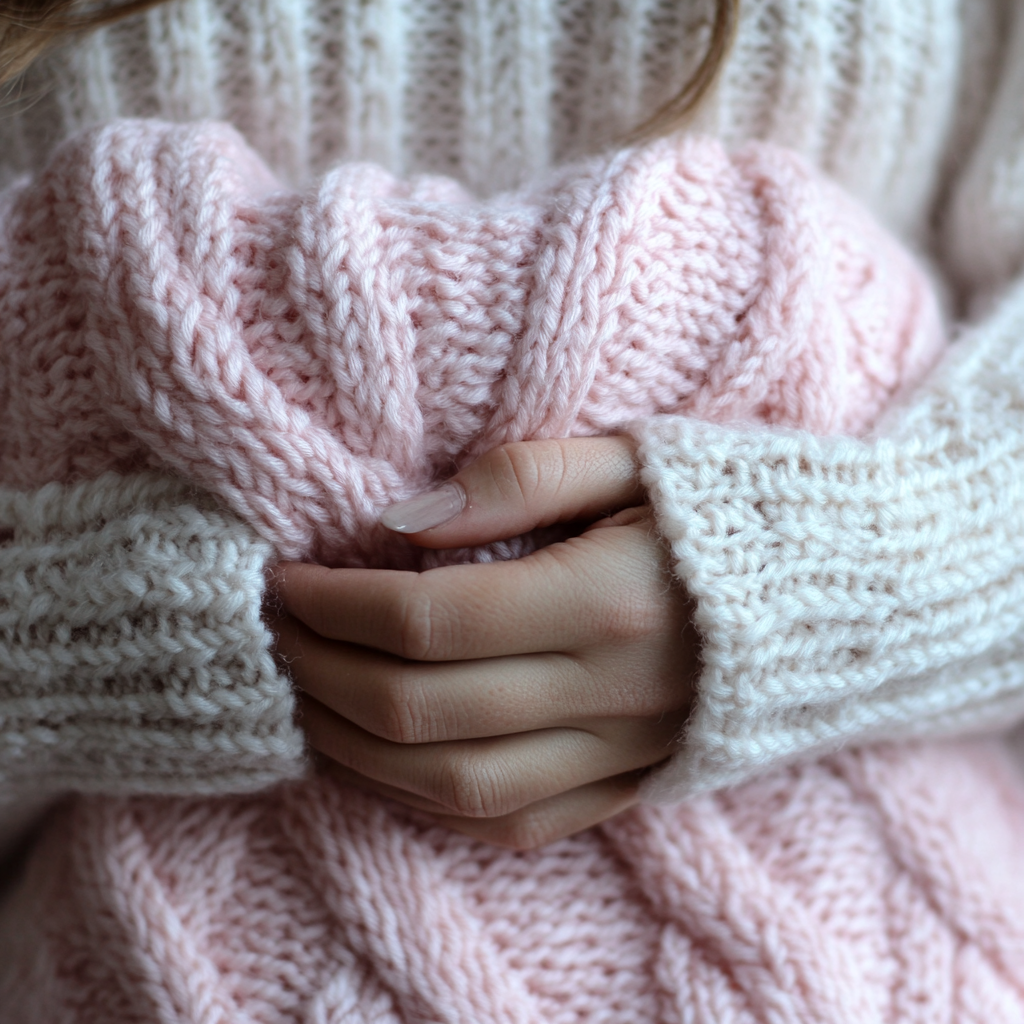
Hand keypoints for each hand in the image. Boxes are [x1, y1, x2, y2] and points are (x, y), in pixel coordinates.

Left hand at [272, 436, 698, 848]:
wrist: (847, 593)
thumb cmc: (730, 507)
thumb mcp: (636, 457)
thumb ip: (518, 480)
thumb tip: (399, 520)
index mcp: (608, 599)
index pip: (428, 619)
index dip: (335, 603)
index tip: (289, 577)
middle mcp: (609, 691)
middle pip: (420, 710)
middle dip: (321, 672)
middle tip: (278, 633)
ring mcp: (619, 753)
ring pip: (451, 785)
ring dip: (353, 750)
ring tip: (304, 699)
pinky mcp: (628, 785)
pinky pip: (508, 822)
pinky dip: (424, 803)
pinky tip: (380, 763)